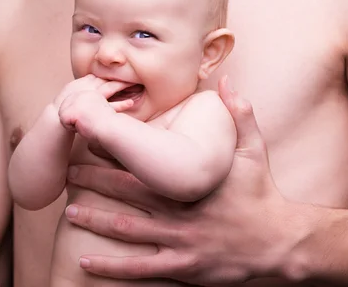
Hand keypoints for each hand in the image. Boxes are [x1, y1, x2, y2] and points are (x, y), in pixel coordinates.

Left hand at [65, 76, 302, 284]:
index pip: (144, 163)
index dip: (114, 154)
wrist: (279, 241)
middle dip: (94, 182)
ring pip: (126, 230)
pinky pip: (140, 268)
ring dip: (94, 221)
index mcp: (188, 181)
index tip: (92, 143)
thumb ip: (241, 114)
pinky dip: (111, 265)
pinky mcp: (182, 267)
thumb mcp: (255, 149)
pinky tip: (86, 262)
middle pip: (126, 194)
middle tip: (68, 174)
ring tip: (69, 212)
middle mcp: (177, 211)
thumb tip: (227, 80)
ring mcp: (178, 241)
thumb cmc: (262, 193)